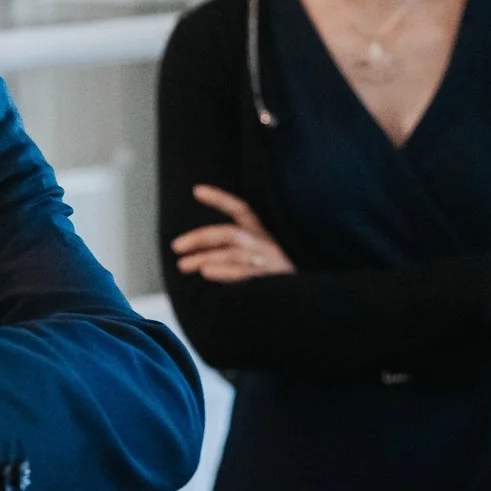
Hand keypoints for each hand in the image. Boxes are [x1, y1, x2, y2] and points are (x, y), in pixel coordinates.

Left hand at [172, 185, 295, 281]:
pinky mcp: (275, 279)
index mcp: (264, 234)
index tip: (196, 190)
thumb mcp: (264, 257)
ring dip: (205, 258)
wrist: (314, 300)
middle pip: (229, 233)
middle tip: (176, 247)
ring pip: (232, 253)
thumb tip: (202, 256)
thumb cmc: (282, 277)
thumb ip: (238, 250)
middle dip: (200, 238)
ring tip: (183, 265)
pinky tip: (206, 272)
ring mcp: (272, 261)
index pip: (241, 209)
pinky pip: (245, 273)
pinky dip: (225, 271)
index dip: (220, 199)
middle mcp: (267, 243)